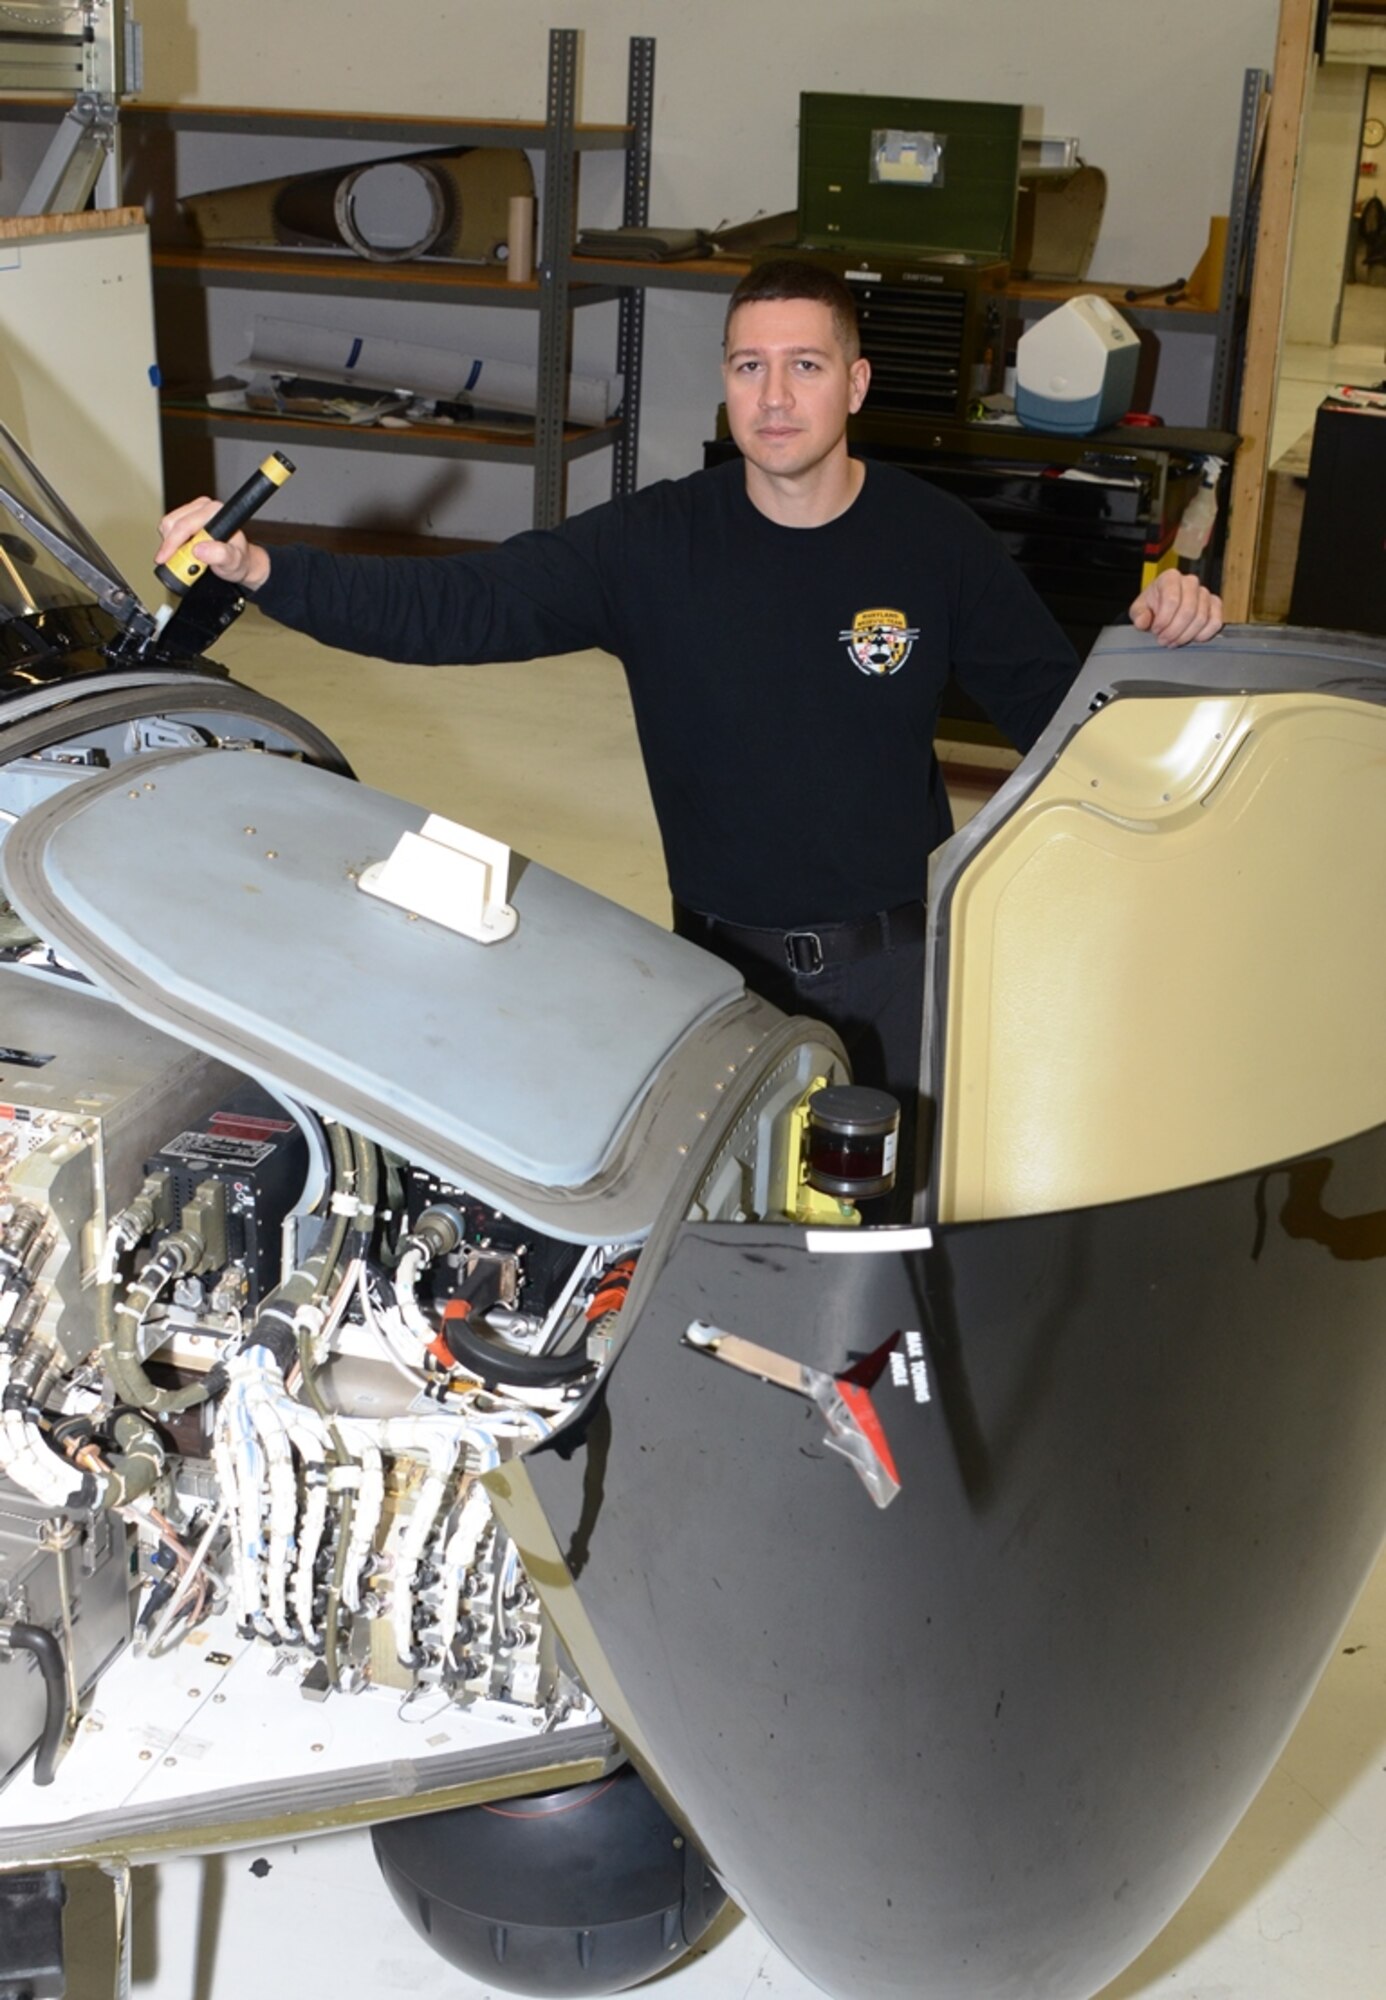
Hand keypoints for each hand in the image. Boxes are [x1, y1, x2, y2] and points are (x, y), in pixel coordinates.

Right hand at [155, 498, 270, 591]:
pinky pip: (167, 528)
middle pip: (171, 523)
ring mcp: (193, 510)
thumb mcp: (234, 561)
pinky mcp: (185, 516)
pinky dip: (170, 543)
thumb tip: (199, 549)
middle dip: (169, 546)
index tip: (165, 558)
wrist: (239, 562)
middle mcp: (204, 507)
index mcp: (216, 512)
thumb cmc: (237, 559)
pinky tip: (183, 551)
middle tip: (178, 563)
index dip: (172, 543)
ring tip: (185, 558)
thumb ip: (220, 555)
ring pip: (167, 525)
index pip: (185, 525)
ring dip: (169, 545)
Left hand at [1128, 568, 1222, 646]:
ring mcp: (1204, 593)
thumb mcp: (1138, 610)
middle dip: (1174, 631)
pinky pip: (1215, 622)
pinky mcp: (1215, 605)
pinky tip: (1191, 639)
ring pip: (1201, 618)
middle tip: (1164, 641)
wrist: (1161, 610)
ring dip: (1186, 636)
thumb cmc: (1151, 607)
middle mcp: (1190, 582)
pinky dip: (1204, 635)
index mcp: (1170, 578)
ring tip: (1173, 641)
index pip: (1172, 600)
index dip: (1164, 620)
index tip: (1155, 631)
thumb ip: (1139, 615)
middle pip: (1188, 610)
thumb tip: (1143, 622)